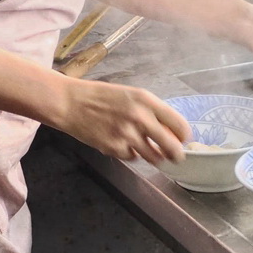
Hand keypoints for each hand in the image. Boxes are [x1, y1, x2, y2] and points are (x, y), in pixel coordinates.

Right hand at [52, 78, 191, 163]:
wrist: (69, 102)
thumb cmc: (102, 97)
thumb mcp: (132, 95)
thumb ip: (153, 111)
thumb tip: (173, 132)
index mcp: (147, 101)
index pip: (179, 125)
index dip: (184, 136)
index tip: (182, 140)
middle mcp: (140, 118)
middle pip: (172, 147)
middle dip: (176, 155)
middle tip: (176, 157)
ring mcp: (127, 135)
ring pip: (154, 157)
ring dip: (154, 156)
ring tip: (148, 150)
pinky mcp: (114, 148)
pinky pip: (133, 158)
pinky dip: (131, 154)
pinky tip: (122, 143)